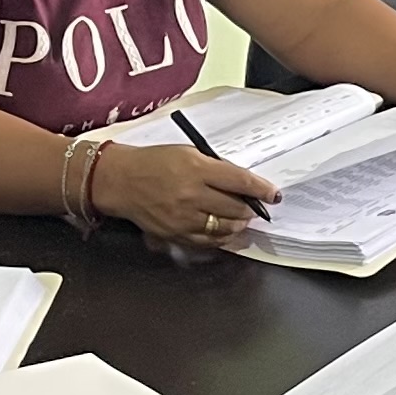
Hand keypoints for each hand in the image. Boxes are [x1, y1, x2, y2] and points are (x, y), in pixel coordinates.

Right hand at [92, 143, 276, 249]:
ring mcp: (184, 217)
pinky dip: (222, 236)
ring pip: (226, 227)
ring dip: (239, 223)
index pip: (240, 181)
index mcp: (196, 168)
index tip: (273, 194)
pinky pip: (209, 240)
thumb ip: (215, 168)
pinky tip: (225, 229)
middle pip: (236, 207)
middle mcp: (192, 194)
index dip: (261, 189)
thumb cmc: (154, 162)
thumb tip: (242, 184)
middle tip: (255, 206)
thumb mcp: (188, 154)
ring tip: (241, 218)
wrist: (122, 181)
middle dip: (251, 208)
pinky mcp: (176, 234)